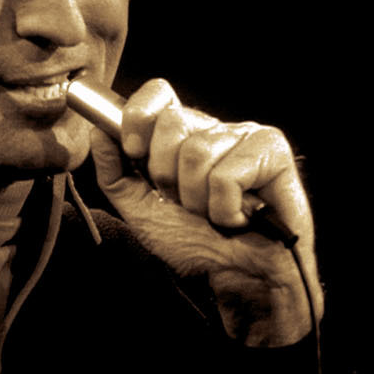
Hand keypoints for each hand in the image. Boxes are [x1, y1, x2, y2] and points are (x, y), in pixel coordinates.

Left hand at [91, 78, 322, 345]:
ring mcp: (248, 138)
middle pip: (172, 124)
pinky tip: (239, 217)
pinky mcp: (274, 153)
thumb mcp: (142, 211)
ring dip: (199, 201)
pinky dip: (225, 209)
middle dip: (168, 176)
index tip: (135, 152)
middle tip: (187, 203)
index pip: (159, 94)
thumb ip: (116, 173)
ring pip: (198, 153)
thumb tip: (99, 131)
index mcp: (187, 136)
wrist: (240, 278)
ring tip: (216, 215)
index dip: (138, 118)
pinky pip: (228, 175)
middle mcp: (217, 130)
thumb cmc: (198, 244)